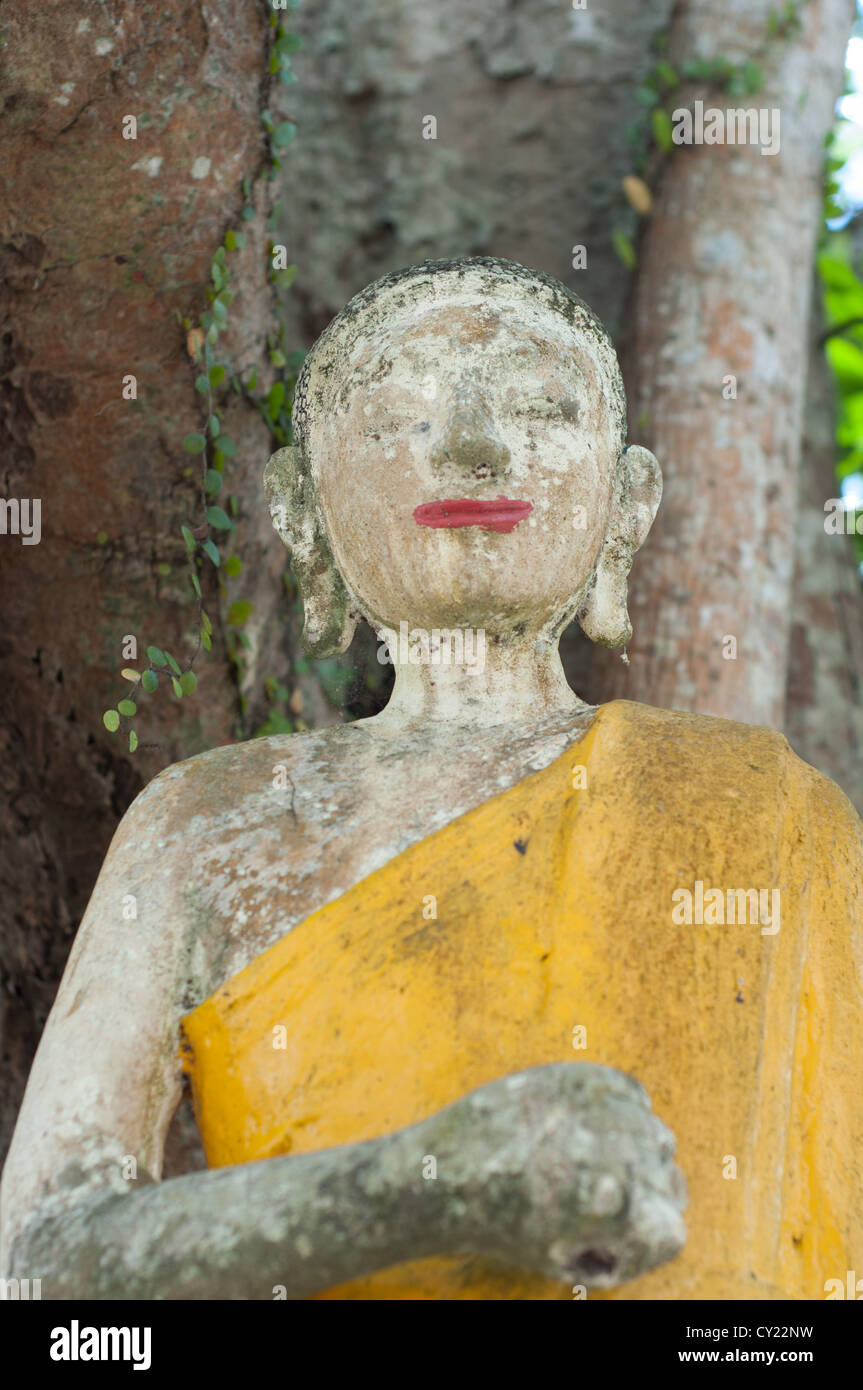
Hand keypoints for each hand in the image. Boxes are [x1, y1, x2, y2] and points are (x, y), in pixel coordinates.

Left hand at [425, 1062, 685, 1289]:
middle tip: (588, 1208)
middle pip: (669, 1182)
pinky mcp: (588, 1076)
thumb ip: (629, 1242)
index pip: (673, 1230)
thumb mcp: (571, 1259)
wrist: (449, 1171)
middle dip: (639, 1202)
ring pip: (655, 1138)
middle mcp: (624, 1151)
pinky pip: (633, 1097)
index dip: (639, 1246)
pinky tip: (583, 1131)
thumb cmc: (505, 1224)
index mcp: (622, 1205)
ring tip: (581, 1168)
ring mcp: (607, 1108)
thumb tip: (665, 1215)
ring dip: (632, 1156)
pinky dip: (619, 1115)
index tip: (605, 1243)